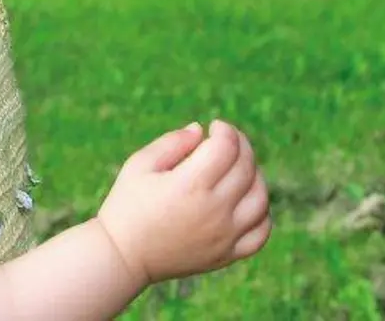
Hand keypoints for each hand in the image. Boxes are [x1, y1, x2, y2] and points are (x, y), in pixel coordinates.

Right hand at [95, 119, 272, 285]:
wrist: (122, 257)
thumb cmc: (127, 205)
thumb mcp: (140, 164)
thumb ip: (173, 142)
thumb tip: (201, 130)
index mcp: (190, 185)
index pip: (227, 146)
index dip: (225, 130)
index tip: (214, 127)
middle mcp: (213, 211)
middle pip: (246, 167)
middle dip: (240, 145)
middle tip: (227, 141)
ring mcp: (223, 236)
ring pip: (260, 198)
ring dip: (255, 176)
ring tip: (237, 169)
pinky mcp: (226, 255)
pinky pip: (261, 233)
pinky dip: (261, 214)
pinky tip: (246, 201)